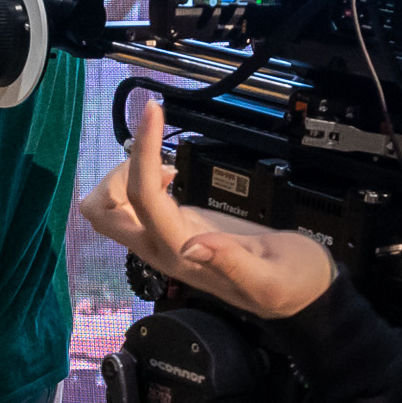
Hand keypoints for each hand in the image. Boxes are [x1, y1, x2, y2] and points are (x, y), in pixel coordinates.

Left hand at [76, 107, 336, 318]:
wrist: (299, 293)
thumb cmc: (291, 282)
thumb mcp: (271, 278)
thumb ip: (232, 264)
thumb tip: (193, 245)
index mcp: (182, 255)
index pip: (143, 198)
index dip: (143, 152)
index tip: (155, 109)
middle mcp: (161, 249)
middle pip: (102, 214)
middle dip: (117, 174)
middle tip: (158, 154)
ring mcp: (162, 240)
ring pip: (109, 209)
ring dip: (125, 175)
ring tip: (167, 164)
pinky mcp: (171, 229)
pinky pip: (132, 206)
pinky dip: (138, 180)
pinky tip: (171, 174)